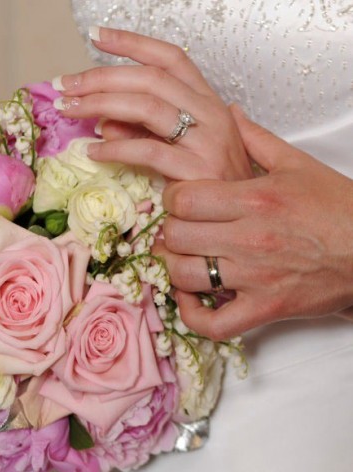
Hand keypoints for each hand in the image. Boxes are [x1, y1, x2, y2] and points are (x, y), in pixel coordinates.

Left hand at [53, 27, 252, 180]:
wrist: (242, 217)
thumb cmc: (214, 183)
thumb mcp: (180, 149)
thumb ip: (145, 132)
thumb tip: (105, 124)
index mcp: (208, 102)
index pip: (170, 58)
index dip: (132, 44)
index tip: (97, 37)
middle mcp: (210, 113)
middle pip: (150, 78)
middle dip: (101, 77)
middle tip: (66, 85)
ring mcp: (207, 140)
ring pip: (147, 106)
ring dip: (101, 104)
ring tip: (70, 110)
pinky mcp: (197, 170)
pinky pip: (148, 150)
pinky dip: (115, 149)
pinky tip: (93, 152)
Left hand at [156, 105, 352, 339]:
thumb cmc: (338, 209)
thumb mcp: (297, 165)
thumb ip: (256, 139)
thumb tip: (230, 113)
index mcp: (256, 199)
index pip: (183, 199)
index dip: (170, 198)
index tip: (177, 200)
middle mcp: (251, 239)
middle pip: (177, 234)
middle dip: (168, 229)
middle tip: (176, 227)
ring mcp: (255, 278)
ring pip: (184, 275)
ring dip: (172, 266)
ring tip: (178, 256)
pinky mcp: (264, 310)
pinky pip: (212, 324)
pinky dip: (191, 314)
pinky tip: (189, 297)